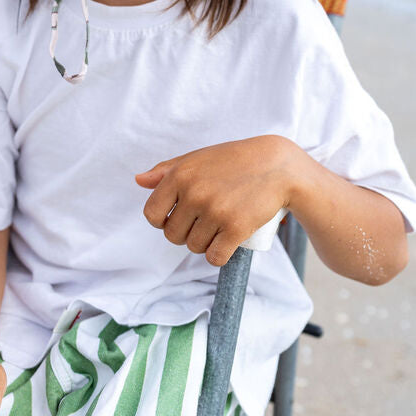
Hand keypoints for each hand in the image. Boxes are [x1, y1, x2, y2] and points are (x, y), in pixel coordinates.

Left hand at [135, 136, 299, 265]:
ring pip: (194, 247)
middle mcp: (194, 193)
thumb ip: (166, 170)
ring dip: (203, 243)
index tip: (177, 217)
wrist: (276, 165)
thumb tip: (139, 180)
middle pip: (173, 235)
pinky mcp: (236, 228)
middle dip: (185, 233)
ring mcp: (215, 212)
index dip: (161, 220)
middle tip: (203, 221)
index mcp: (179, 175)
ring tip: (217, 228)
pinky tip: (225, 243)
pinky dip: (218, 255)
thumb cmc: (233, 160)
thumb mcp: (197, 158)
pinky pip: (214, 257)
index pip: (152, 214)